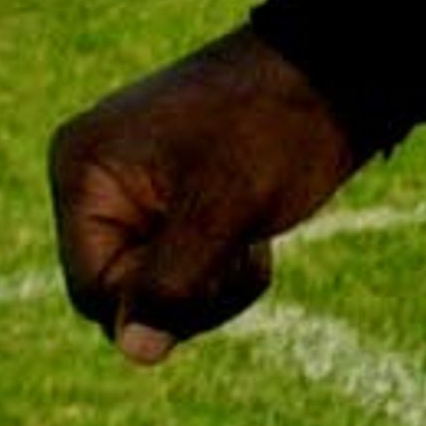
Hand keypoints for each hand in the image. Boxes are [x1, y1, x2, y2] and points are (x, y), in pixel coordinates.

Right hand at [47, 31, 359, 365]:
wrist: (340, 72)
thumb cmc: (277, 125)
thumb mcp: (225, 208)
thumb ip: (174, 282)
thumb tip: (135, 352)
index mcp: (85, 172)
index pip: (94, 287)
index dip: (157, 301)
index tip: (220, 268)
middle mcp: (97, 183)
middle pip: (119, 293)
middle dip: (187, 295)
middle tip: (243, 260)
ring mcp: (136, 193)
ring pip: (155, 289)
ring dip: (210, 288)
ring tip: (252, 244)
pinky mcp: (175, 204)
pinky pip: (180, 271)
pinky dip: (220, 273)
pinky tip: (254, 241)